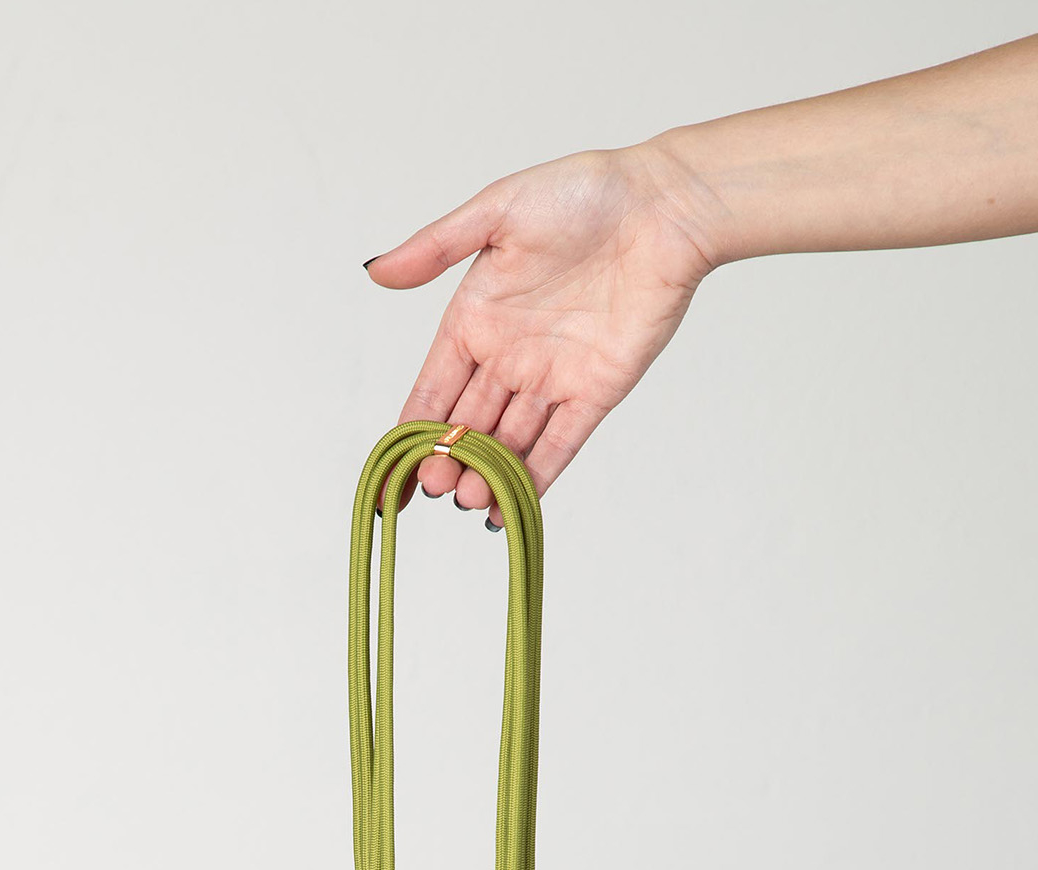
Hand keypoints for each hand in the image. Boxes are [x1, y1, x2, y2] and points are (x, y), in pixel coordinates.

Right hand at [365, 142, 719, 520]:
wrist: (663, 207)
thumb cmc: (583, 193)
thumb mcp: (498, 211)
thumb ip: (436, 248)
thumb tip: (375, 271)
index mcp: (476, 318)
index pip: (434, 387)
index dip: (413, 428)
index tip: (397, 465)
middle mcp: (509, 355)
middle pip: (468, 424)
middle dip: (449, 460)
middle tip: (437, 487)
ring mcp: (552, 378)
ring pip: (508, 441)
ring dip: (486, 474)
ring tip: (467, 499)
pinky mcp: (596, 392)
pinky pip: (559, 444)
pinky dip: (535, 478)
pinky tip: (508, 508)